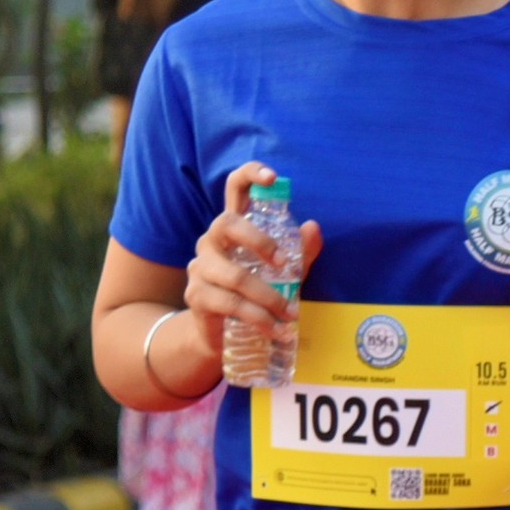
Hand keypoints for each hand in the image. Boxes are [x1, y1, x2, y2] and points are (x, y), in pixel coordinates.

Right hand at [188, 160, 322, 333]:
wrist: (220, 334)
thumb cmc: (255, 294)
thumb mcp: (284, 273)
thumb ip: (300, 253)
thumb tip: (313, 227)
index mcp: (234, 228)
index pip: (235, 189)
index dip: (250, 175)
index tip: (273, 177)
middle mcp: (211, 241)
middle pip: (227, 223)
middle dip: (259, 241)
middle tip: (284, 265)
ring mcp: (199, 267)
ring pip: (235, 276)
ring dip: (269, 297)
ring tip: (291, 315)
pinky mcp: (196, 295)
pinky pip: (231, 304)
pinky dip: (259, 318)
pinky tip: (276, 329)